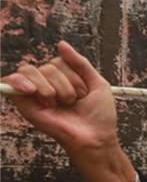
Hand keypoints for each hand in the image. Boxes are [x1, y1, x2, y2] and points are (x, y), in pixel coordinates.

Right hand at [2, 40, 117, 156]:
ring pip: (35, 72)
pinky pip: (12, 81)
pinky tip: (30, 89)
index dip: (73, 74)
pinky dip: (19, 81)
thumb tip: (61, 44)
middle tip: (73, 102)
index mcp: (61, 80)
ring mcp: (34, 95)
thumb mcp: (96, 83)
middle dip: (67, 83)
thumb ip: (80, 63)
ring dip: (55, 89)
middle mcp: (46, 86)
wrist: (96, 137)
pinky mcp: (25, 105)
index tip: (84, 93)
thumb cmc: (99, 115)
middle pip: (48, 67)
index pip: (58, 61)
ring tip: (62, 104)